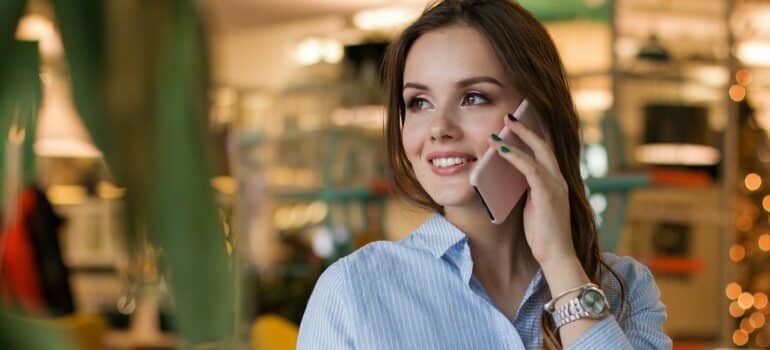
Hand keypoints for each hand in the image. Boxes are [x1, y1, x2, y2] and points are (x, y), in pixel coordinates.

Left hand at [489, 112, 575, 264]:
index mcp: (555, 182)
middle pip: (544, 145)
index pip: (545, 152)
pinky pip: (530, 168)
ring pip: (538, 152)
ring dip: (519, 137)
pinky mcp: (548, 193)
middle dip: (526, 129)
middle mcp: (559, 179)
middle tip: (509, 116)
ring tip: (502, 126)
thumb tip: (507, 177)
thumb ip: (526, 190)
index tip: (517, 124)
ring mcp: (556, 185)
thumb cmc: (542, 235)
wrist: (556, 256)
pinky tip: (501, 149)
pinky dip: (515, 156)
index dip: (532, 136)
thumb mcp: (532, 206)